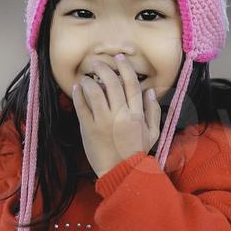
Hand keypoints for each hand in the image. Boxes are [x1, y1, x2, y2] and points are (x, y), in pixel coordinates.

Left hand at [72, 55, 160, 177]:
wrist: (121, 172)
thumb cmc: (137, 152)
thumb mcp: (153, 133)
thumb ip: (153, 111)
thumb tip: (150, 92)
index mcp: (136, 114)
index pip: (131, 84)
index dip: (125, 68)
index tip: (119, 59)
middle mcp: (120, 115)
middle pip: (112, 83)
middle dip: (104, 68)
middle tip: (97, 63)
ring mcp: (103, 121)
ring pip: (95, 92)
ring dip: (89, 80)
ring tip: (86, 76)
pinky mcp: (89, 129)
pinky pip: (82, 107)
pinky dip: (78, 94)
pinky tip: (77, 87)